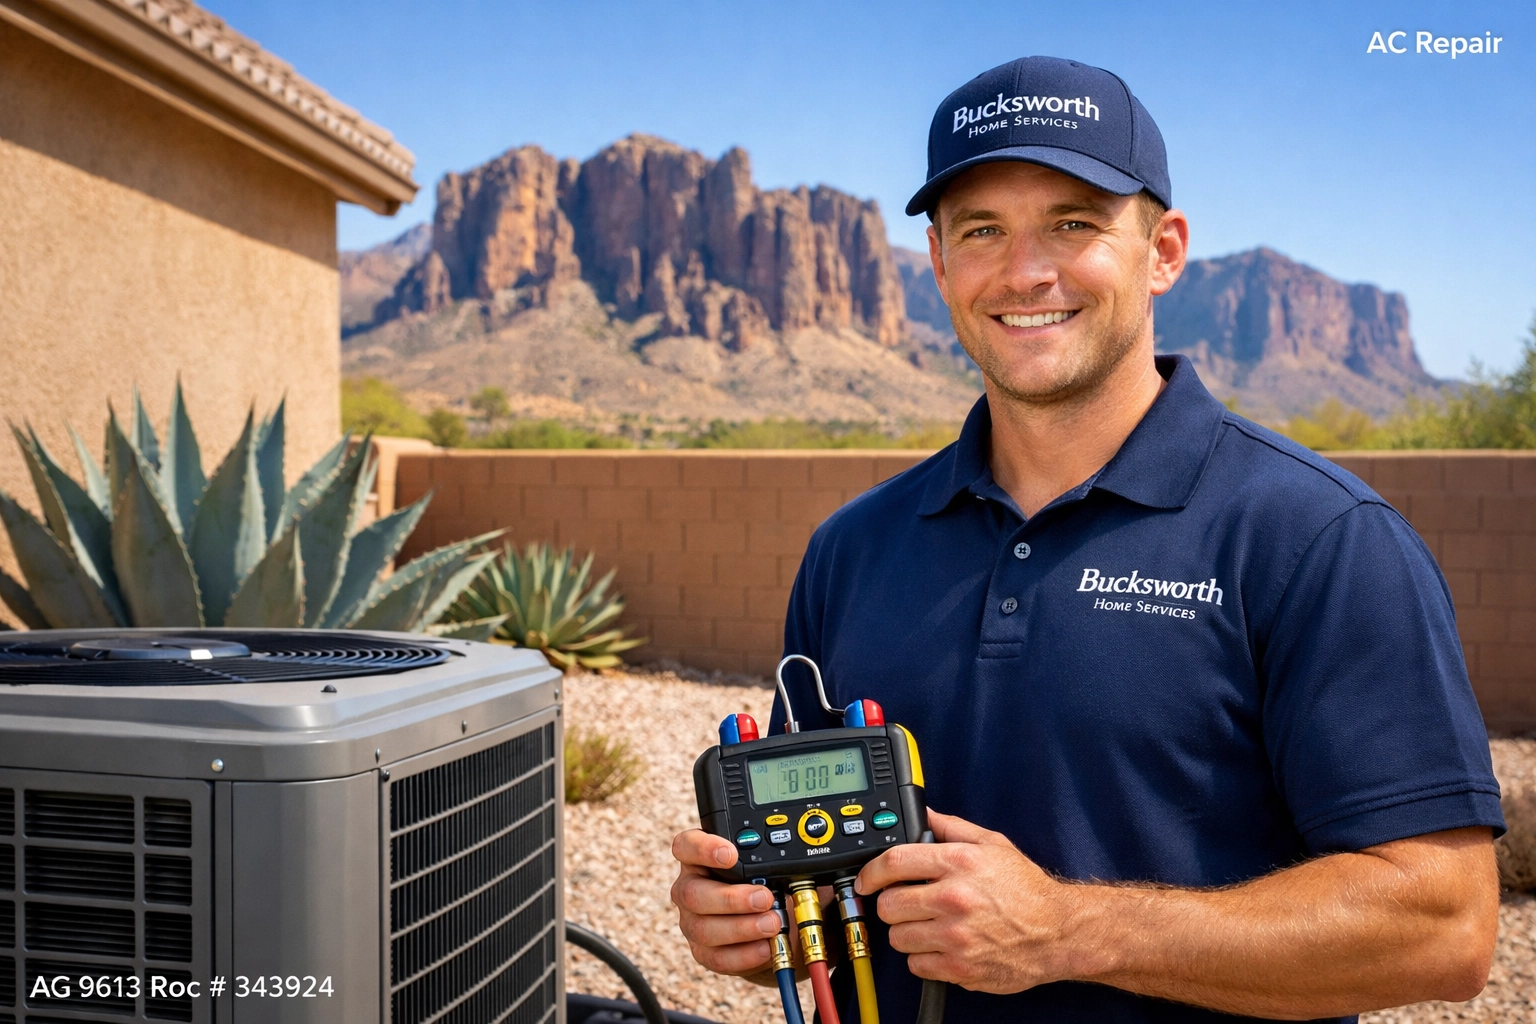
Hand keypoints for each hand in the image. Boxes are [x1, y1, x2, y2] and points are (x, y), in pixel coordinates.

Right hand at [669, 828, 781, 979]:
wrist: (767, 920)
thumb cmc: (760, 883)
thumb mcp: (763, 864)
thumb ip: (768, 859)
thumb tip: (791, 861)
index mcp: (697, 858)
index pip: (685, 846)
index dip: (703, 849)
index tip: (730, 855)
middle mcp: (689, 889)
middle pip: (692, 893)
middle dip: (732, 898)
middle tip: (764, 898)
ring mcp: (692, 922)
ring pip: (704, 928)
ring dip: (742, 928)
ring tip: (773, 924)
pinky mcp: (703, 952)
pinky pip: (717, 957)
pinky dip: (745, 954)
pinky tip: (766, 947)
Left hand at [855, 810, 1076, 993]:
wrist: (1058, 932)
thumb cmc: (1026, 889)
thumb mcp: (992, 844)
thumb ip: (951, 827)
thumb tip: (921, 813)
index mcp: (959, 863)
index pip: (894, 862)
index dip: (872, 871)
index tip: (867, 879)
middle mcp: (954, 899)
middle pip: (889, 903)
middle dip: (892, 903)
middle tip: (907, 903)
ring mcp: (956, 937)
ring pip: (898, 937)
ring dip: (907, 932)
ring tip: (927, 925)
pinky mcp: (960, 969)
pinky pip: (916, 965)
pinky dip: (922, 958)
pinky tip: (940, 946)